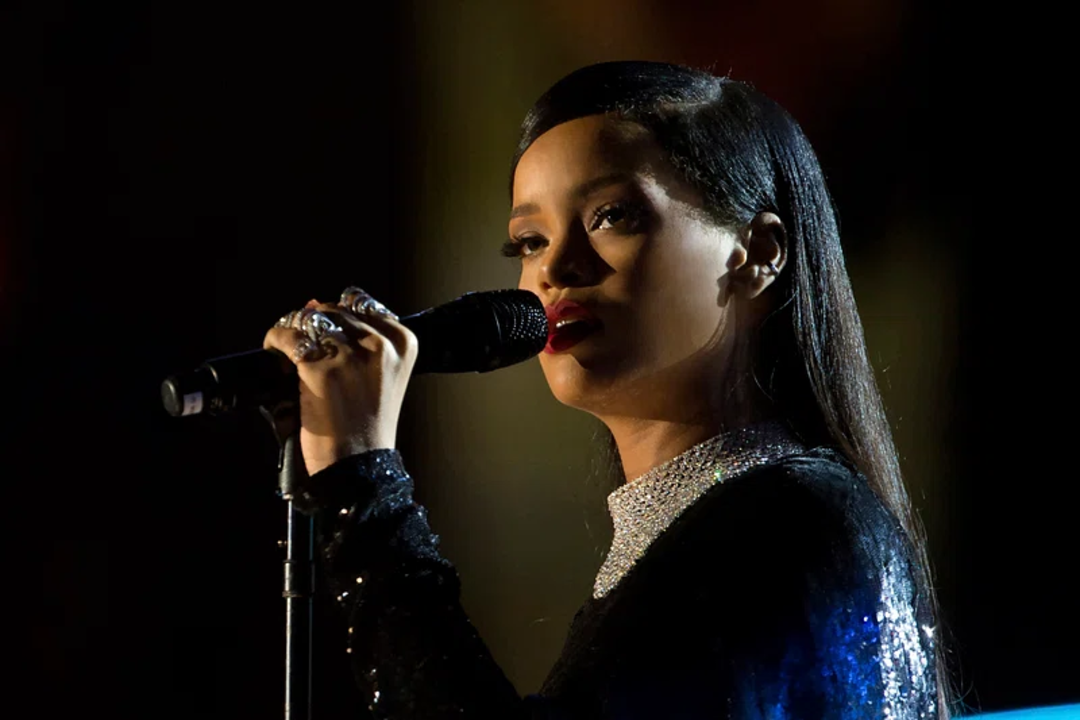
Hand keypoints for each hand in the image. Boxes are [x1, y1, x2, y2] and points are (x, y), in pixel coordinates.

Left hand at [263, 290, 417, 475]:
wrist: (359, 466)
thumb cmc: (368, 425)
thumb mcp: (379, 376)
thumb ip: (355, 337)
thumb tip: (311, 302)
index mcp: (403, 343)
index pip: (362, 303)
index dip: (338, 315)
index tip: (327, 334)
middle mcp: (381, 345)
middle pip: (333, 309)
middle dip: (313, 324)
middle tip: (304, 348)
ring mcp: (350, 357)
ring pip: (310, 319)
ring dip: (293, 331)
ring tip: (288, 352)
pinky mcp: (320, 371)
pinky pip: (288, 339)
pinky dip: (275, 342)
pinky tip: (274, 355)